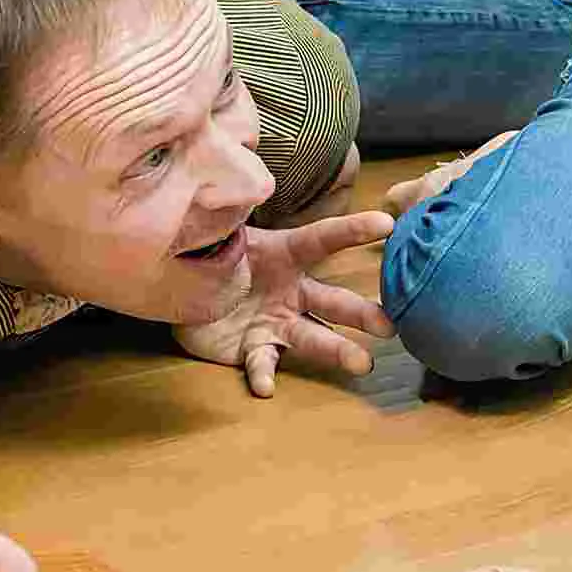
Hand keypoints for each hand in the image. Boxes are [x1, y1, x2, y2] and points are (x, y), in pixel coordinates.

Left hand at [173, 211, 395, 396]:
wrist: (182, 290)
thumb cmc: (213, 254)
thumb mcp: (221, 230)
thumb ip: (233, 214)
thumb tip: (234, 184)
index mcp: (287, 255)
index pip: (324, 239)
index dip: (354, 231)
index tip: (388, 223)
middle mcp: (292, 292)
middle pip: (334, 301)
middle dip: (363, 314)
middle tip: (390, 326)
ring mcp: (277, 323)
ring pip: (313, 338)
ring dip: (338, 351)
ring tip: (362, 363)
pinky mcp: (253, 349)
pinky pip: (261, 362)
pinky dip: (263, 374)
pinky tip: (266, 387)